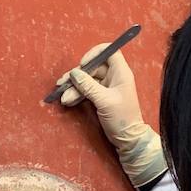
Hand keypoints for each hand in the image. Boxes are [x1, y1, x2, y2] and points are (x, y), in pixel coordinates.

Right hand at [56, 45, 165, 187]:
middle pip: (93, 67)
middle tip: (63, 84)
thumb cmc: (121, 118)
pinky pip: (86, 90)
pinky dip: (77, 94)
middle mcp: (114, 77)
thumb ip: (88, 86)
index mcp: (120, 73)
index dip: (94, 54)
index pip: (109, 52)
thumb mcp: (104, 101)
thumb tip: (74, 73)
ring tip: (63, 97)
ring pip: (87, 80)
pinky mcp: (101, 96)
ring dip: (74, 87)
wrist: (128, 139)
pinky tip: (67, 100)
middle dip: (77, 75)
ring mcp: (107, 87)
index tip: (83, 63)